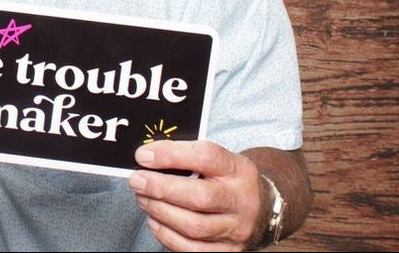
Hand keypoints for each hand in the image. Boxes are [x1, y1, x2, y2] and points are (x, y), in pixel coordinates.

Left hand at [128, 140, 261, 250]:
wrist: (261, 207)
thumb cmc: (228, 179)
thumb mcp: (218, 160)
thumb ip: (187, 156)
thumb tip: (147, 157)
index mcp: (238, 169)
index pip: (205, 157)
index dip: (170, 155)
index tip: (143, 155)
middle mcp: (241, 200)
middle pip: (199, 197)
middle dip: (160, 188)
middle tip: (137, 180)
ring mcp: (237, 229)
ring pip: (194, 226)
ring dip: (159, 211)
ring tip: (143, 198)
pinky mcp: (229, 250)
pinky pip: (193, 249)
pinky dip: (167, 235)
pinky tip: (155, 220)